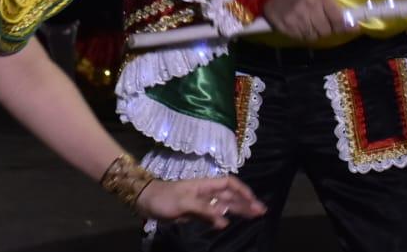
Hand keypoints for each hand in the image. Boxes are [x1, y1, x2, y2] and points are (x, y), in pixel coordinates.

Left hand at [134, 176, 265, 228]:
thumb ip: (204, 210)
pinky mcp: (195, 212)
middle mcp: (206, 192)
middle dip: (246, 202)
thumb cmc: (164, 198)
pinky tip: (228, 222)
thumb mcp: (183, 202)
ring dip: (238, 209)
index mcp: (205, 185)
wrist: (145, 202)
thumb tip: (224, 220)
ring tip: (253, 215)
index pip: (229, 184)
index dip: (243, 190)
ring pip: (224, 205)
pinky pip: (213, 214)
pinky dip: (222, 217)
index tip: (253, 200)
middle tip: (261, 211)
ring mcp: (201, 202)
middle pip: (230, 196)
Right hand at [263, 0, 352, 42]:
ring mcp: (296, 17)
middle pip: (326, 30)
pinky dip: (304, 35)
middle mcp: (308, 6)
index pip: (337, 19)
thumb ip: (335, 9)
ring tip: (310, 24)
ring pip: (314, 36)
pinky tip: (300, 26)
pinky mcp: (286, 26)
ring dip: (315, 33)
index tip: (349, 29)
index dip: (344, 27)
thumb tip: (352, 27)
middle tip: (323, 25)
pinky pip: (302, 38)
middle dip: (327, 30)